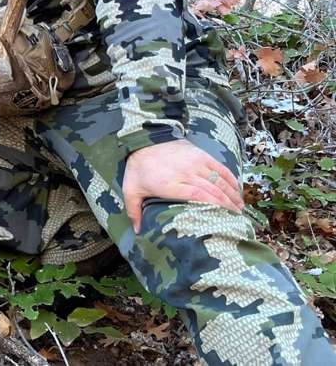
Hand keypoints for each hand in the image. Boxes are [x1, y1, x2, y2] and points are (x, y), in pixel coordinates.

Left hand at [122, 139, 243, 232]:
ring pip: (219, 180)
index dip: (214, 207)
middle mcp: (185, 174)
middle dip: (228, 206)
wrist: (143, 140)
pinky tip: (237, 190)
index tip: (224, 219)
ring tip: (240, 208)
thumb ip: (134, 211)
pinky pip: (220, 168)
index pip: (198, 196)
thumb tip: (139, 231)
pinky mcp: (201, 155)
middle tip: (237, 219)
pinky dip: (231, 179)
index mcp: (170, 184)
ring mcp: (195, 163)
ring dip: (232, 194)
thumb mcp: (130, 190)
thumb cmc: (138, 168)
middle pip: (213, 191)